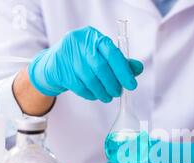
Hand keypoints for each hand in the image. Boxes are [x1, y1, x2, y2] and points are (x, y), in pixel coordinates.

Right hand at [28, 26, 142, 101]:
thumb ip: (121, 61)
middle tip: (118, 92)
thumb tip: (138, 68)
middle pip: (101, 67)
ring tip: (108, 96)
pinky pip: (81, 88)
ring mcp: (68, 57)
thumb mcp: (101, 55)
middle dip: (113, 84)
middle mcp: (79, 43)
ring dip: (103, 92)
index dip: (123, 70)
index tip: (131, 84)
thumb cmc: (84, 59)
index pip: (112, 52)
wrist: (54, 64)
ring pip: (91, 80)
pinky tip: (95, 95)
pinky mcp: (61, 72)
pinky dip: (91, 94)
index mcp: (92, 36)